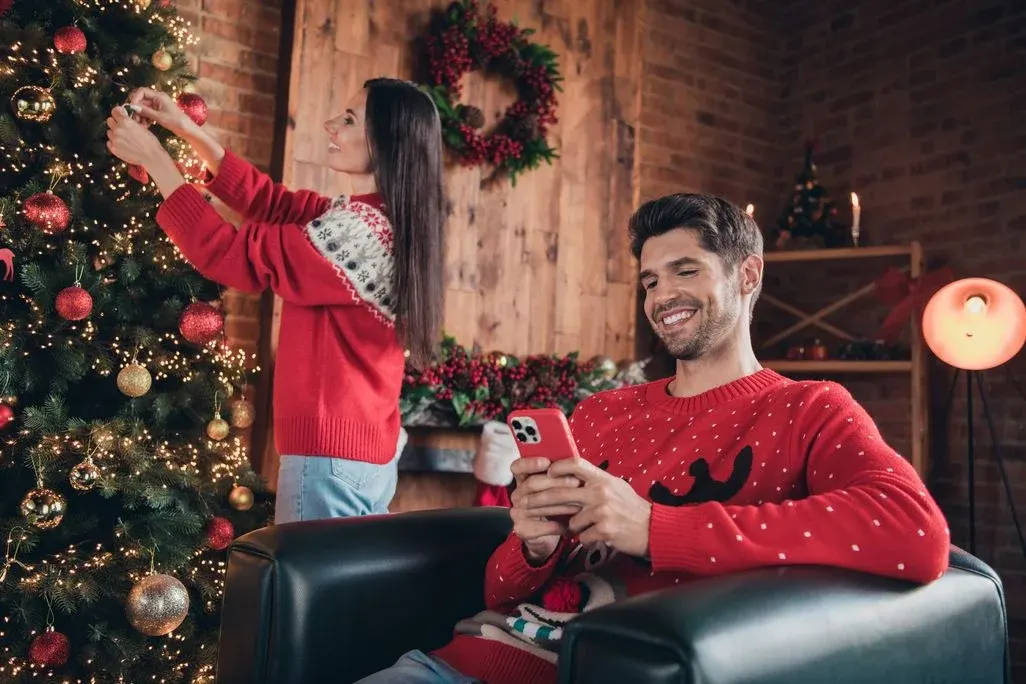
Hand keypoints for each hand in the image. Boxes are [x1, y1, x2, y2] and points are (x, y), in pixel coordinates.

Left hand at [106, 106, 167, 166]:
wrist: (151, 156)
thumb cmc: (150, 143)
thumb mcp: (142, 127)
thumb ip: (131, 122)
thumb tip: (125, 119)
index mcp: (126, 122)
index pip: (115, 111)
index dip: (117, 112)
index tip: (119, 114)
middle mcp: (118, 129)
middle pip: (110, 121)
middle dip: (115, 123)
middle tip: (122, 127)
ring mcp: (115, 139)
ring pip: (109, 132)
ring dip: (114, 133)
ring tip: (124, 138)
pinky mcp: (113, 148)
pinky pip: (109, 142)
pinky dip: (114, 143)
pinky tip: (122, 144)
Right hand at [126, 87, 191, 135]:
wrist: (187, 129)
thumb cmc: (176, 122)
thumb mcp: (159, 117)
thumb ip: (145, 111)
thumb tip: (133, 107)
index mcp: (159, 96)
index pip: (142, 91)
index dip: (135, 98)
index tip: (132, 108)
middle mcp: (158, 98)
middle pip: (142, 100)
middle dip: (137, 110)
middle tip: (135, 120)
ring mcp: (158, 105)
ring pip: (144, 108)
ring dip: (141, 116)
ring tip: (142, 125)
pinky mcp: (159, 112)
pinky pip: (148, 113)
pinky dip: (146, 118)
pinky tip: (146, 126)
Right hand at [510, 457, 581, 563]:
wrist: (550, 533)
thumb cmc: (557, 506)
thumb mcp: (557, 487)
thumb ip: (559, 474)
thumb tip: (573, 461)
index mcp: (523, 480)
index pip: (518, 467)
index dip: (530, 463)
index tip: (547, 462)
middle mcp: (517, 494)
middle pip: (531, 484)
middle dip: (556, 482)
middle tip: (576, 483)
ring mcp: (517, 512)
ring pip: (538, 506)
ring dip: (561, 505)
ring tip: (579, 504)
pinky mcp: (522, 529)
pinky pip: (541, 526)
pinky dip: (556, 525)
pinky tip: (568, 524)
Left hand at [530, 457, 652, 557]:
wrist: (653, 529)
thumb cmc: (631, 509)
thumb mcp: (614, 487)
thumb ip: (593, 481)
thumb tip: (568, 474)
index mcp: (603, 479)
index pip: (575, 463)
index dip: (556, 466)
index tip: (546, 472)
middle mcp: (601, 492)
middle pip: (560, 492)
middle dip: (539, 500)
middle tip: (524, 503)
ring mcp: (603, 511)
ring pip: (571, 521)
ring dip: (576, 528)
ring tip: (591, 527)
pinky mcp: (604, 530)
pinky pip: (582, 537)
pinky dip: (587, 539)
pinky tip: (599, 536)